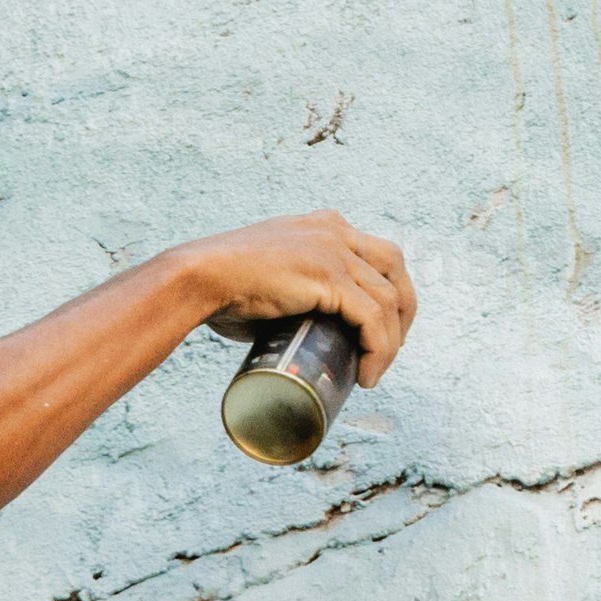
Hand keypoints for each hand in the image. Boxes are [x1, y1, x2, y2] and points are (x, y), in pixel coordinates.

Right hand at [167, 209, 415, 382]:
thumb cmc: (221, 286)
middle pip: (395, 268)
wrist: (198, 277)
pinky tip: (368, 373)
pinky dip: (378, 349)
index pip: (377, 255)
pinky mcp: (328, 278)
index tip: (379, 331)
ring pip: (388, 299)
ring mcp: (334, 252)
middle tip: (388, 351)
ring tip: (372, 373)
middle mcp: (335, 231)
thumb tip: (293, 330)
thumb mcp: (269, 275)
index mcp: (324, 226)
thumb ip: (289, 290)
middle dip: (403, 313)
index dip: (387, 293)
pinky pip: (372, 318)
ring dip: (390, 343)